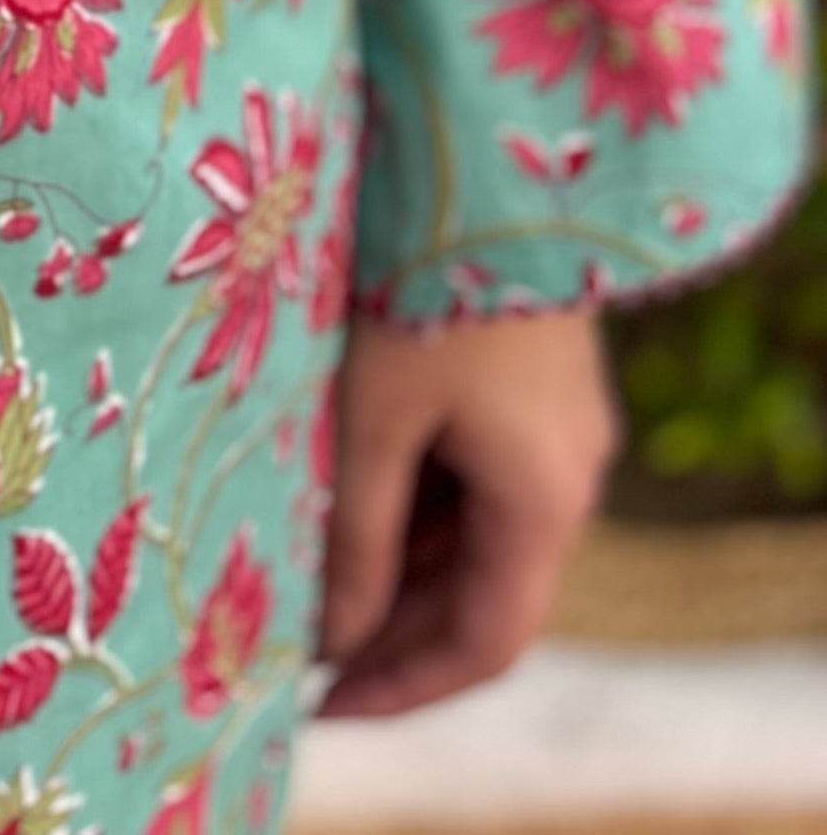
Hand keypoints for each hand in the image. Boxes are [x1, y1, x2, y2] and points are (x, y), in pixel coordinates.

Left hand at [317, 310, 616, 719]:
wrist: (482, 146)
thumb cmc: (419, 275)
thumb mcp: (371, 413)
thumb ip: (351, 531)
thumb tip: (331, 636)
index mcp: (546, 496)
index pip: (487, 641)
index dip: (405, 685)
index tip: (321, 708)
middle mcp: (567, 468)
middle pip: (480, 586)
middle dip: (387, 625)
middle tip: (288, 648)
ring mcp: (550, 419)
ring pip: (470, 525)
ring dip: (391, 559)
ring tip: (294, 575)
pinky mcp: (522, 370)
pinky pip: (470, 467)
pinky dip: (407, 497)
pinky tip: (332, 491)